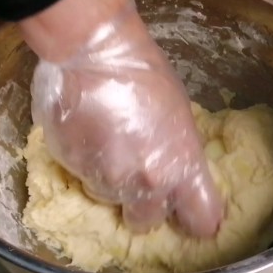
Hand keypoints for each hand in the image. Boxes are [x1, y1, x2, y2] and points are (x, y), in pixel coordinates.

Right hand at [19, 0, 222, 236]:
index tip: (188, 212)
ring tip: (108, 139)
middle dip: (143, 206)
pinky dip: (86, 160)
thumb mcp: (180, 118)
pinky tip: (89, 129)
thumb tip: (172, 179)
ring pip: (109, 198)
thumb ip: (178, 156)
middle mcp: (144, 183)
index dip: (195, 219)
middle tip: (138, 177)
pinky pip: (82, 175)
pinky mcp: (72, 168)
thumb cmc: (145, 74)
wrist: (91, 50)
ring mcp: (104, 179)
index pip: (201, 222)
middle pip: (146, 223)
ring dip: (110, 179)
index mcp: (180, 169)